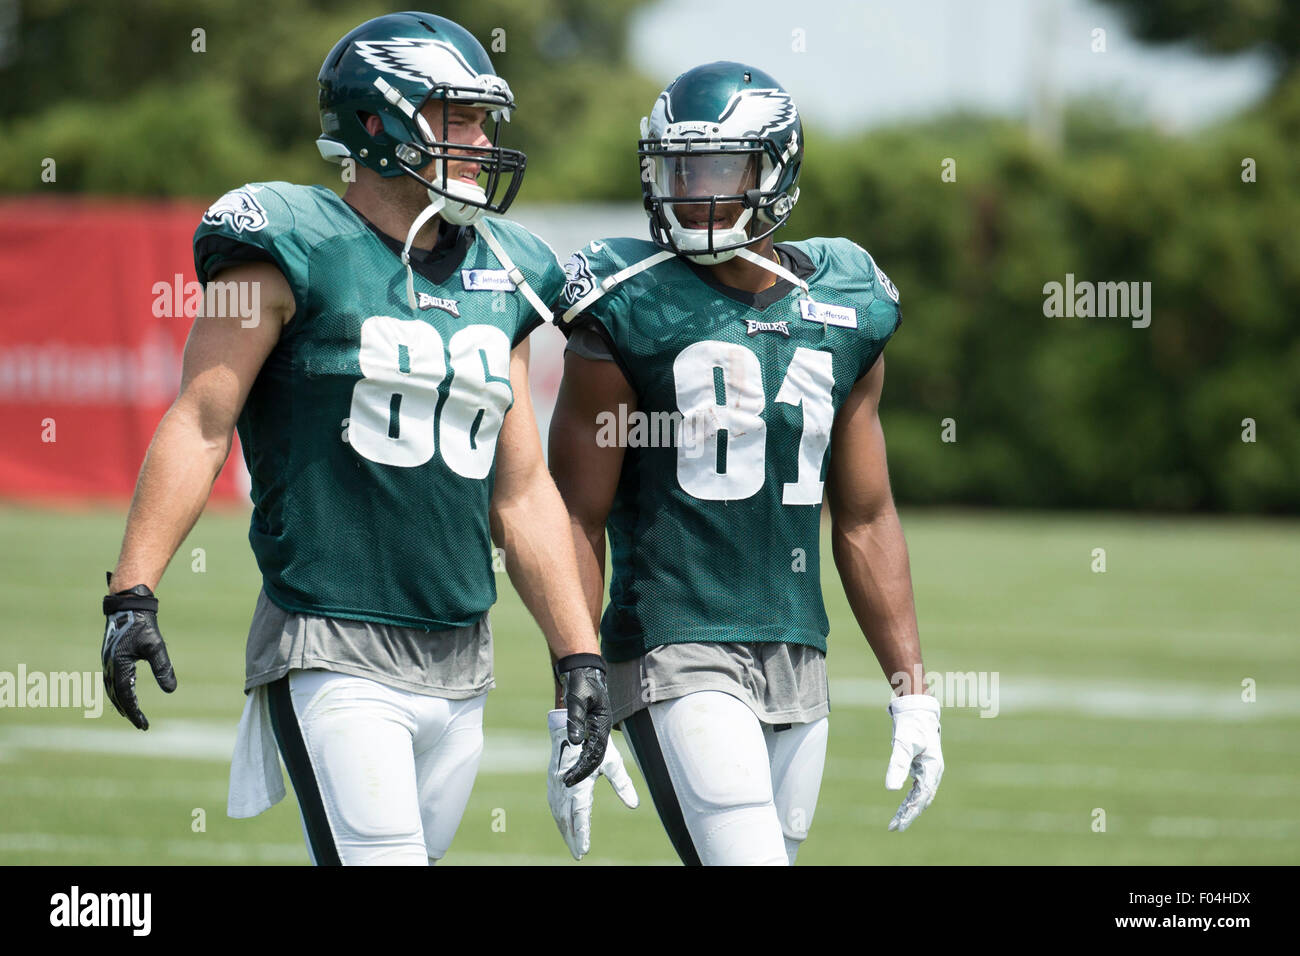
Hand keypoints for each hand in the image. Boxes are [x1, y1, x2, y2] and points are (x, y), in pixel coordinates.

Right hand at [101, 576, 176, 729]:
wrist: (128, 607)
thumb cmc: (142, 625)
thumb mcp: (156, 647)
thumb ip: (162, 668)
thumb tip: (170, 690)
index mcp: (118, 665)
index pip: (126, 696)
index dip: (134, 712)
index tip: (144, 725)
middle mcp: (109, 666)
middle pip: (116, 696)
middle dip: (128, 711)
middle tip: (140, 725)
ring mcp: (108, 662)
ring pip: (112, 689)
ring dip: (121, 703)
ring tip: (132, 714)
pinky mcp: (110, 657)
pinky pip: (112, 680)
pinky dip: (118, 691)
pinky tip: (126, 694)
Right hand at [547, 709, 638, 859]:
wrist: (571, 719)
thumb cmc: (595, 738)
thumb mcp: (612, 760)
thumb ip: (621, 783)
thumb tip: (633, 805)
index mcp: (578, 781)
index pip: (579, 814)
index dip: (581, 833)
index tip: (583, 849)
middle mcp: (563, 784)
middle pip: (566, 818)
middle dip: (572, 838)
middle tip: (579, 855)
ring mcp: (555, 782)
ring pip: (558, 812)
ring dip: (564, 830)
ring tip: (573, 845)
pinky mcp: (553, 778)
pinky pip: (554, 803)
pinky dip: (559, 818)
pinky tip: (563, 825)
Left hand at [553, 653, 612, 785]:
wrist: (581, 669)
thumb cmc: (581, 682)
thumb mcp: (577, 699)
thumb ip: (576, 720)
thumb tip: (576, 742)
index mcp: (602, 725)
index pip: (595, 753)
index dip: (583, 768)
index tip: (570, 779)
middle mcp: (599, 730)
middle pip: (595, 759)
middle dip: (584, 773)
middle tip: (568, 783)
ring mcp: (593, 730)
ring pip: (590, 756)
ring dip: (581, 770)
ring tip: (568, 780)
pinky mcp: (585, 728)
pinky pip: (582, 749)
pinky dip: (576, 760)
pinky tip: (567, 768)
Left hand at [884, 694, 942, 830]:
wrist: (917, 709)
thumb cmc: (911, 724)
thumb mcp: (903, 744)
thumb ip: (897, 765)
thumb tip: (891, 789)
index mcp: (932, 768)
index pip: (921, 797)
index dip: (910, 812)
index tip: (898, 824)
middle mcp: (933, 771)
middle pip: (922, 799)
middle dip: (909, 814)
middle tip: (894, 828)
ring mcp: (928, 770)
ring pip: (919, 795)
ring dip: (908, 808)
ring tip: (895, 822)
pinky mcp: (922, 767)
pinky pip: (917, 787)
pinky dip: (909, 798)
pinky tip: (902, 806)